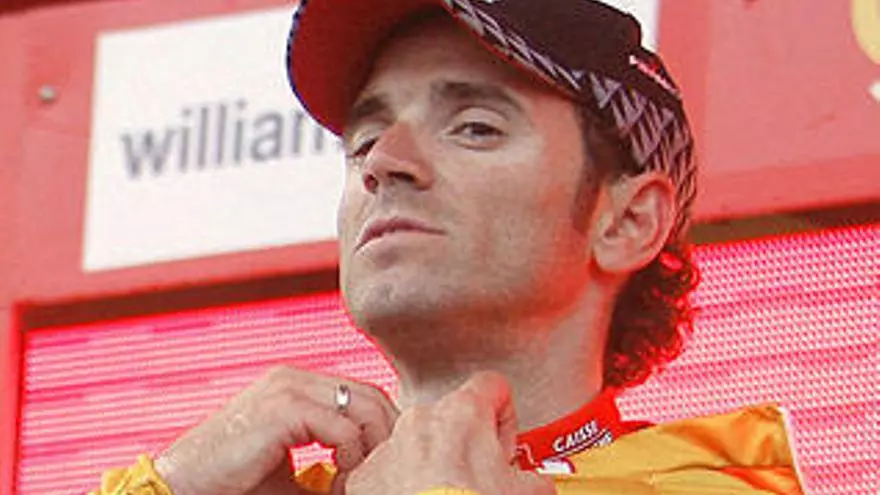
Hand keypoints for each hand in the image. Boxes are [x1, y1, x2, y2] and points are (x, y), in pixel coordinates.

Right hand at [153, 366, 398, 494]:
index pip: (360, 393)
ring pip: (363, 407)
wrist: (181, 484)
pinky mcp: (284, 408)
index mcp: (294, 385)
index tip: (388, 462)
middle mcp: (293, 378)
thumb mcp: (289, 468)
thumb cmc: (231, 482)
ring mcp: (288, 388)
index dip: (382, 426)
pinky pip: (342, 428)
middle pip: (370, 395)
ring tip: (363, 479)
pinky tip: (340, 479)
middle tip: (388, 471)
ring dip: (373, 447)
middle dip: (387, 434)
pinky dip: (352, 457)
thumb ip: (327, 464)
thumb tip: (370, 480)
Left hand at [345, 371, 555, 494]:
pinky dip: (401, 486)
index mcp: (463, 412)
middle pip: (451, 418)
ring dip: (431, 465)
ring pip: (416, 445)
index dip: (503, 417)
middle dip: (464, 446)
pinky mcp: (364, 476)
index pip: (493, 386)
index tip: (501, 448)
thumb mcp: (527, 491)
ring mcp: (388, 446)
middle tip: (475, 480)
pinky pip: (387, 471)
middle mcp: (421, 419)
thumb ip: (534, 473)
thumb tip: (535, 482)